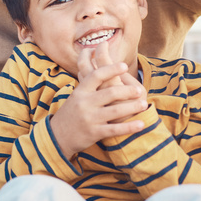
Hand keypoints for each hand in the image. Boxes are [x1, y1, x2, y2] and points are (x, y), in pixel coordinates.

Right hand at [48, 44, 146, 158]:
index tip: (124, 65)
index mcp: (81, 91)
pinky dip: (129, 127)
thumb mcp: (77, 95)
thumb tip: (105, 66)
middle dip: (127, 91)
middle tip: (140, 90)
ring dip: (132, 107)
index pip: (96, 75)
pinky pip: (115, 130)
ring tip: (143, 104)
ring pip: (115, 111)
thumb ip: (89, 83)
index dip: (110, 69)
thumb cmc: (72, 112)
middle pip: (109, 92)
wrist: (57, 136)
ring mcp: (89, 118)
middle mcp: (84, 103)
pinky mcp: (94, 133)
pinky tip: (141, 124)